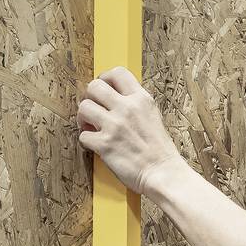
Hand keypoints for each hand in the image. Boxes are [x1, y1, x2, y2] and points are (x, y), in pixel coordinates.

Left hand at [77, 67, 185, 194]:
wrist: (163, 173)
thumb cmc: (159, 150)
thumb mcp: (152, 115)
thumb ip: (135, 104)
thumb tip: (115, 97)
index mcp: (141, 99)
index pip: (117, 73)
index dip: (104, 79)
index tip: (102, 90)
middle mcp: (127, 108)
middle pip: (94, 86)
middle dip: (89, 97)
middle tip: (93, 109)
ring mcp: (115, 126)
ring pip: (83, 107)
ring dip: (83, 118)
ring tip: (90, 127)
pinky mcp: (105, 145)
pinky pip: (82, 136)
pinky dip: (85, 142)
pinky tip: (94, 145)